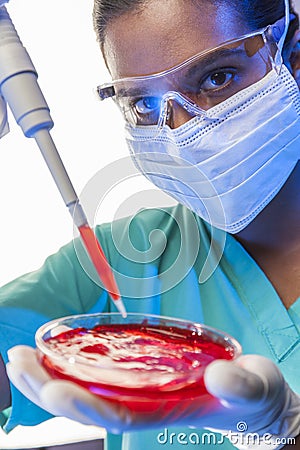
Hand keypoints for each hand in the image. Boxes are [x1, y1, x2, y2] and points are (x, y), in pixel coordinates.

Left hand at [6, 347, 299, 446]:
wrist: (254, 398)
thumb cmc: (253, 396)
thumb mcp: (254, 388)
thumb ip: (241, 385)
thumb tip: (221, 377)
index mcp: (166, 412)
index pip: (116, 413)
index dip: (82, 403)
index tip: (51, 386)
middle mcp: (145, 404)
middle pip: (88, 404)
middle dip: (49, 386)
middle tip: (18, 361)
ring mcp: (140, 392)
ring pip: (86, 391)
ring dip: (49, 376)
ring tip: (20, 357)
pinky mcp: (140, 378)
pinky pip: (98, 377)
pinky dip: (71, 366)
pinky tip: (53, 354)